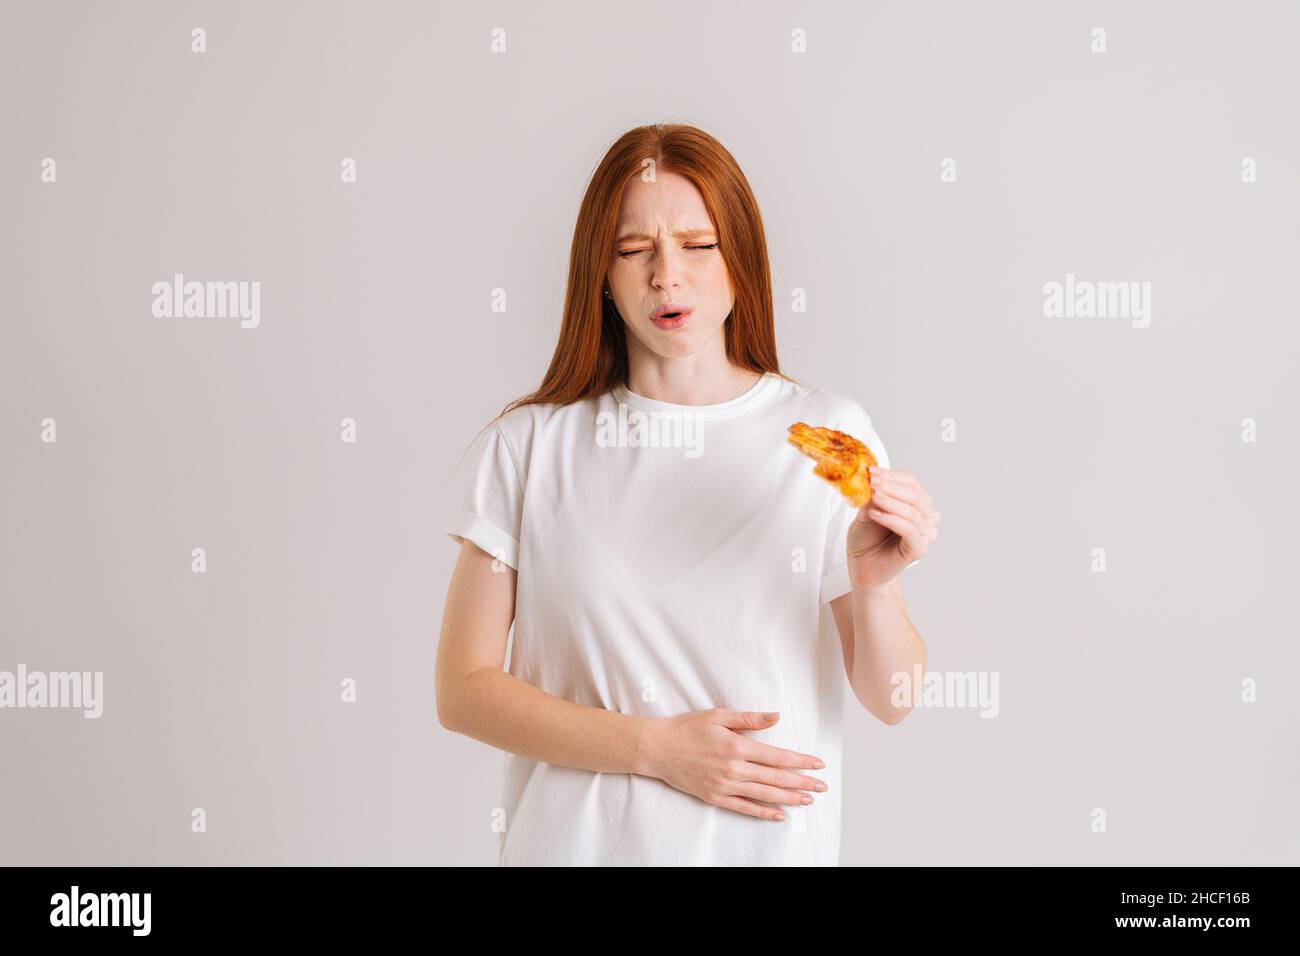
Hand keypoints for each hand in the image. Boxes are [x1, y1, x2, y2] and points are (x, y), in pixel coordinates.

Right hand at [636, 709, 826, 821]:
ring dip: (788, 798)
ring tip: (807, 800)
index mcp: (737, 746)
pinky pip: (744, 808)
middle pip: (775, 778)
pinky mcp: (715, 797)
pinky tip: (779, 815)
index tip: (818, 764)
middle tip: (821, 787)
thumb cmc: (687, 728)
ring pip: (764, 795)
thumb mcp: (718, 715)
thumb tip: (777, 716)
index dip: (800, 761)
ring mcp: (724, 786)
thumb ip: (750, 718)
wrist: (657, 749)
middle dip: (801, 783)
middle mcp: (733, 769)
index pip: (777, 757)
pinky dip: (763, 812)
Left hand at [846, 466, 939, 592]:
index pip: (911, 482)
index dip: (892, 475)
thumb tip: (873, 478)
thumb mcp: (866, 510)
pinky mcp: (919, 549)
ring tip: (872, 497)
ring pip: (913, 512)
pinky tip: (875, 514)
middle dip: (891, 486)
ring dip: (891, 502)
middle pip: (915, 495)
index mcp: (917, 503)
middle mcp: (926, 517)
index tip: (871, 471)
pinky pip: (909, 530)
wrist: (862, 565)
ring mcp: (925, 534)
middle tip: (872, 482)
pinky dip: (892, 519)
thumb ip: (873, 496)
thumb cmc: (866, 539)